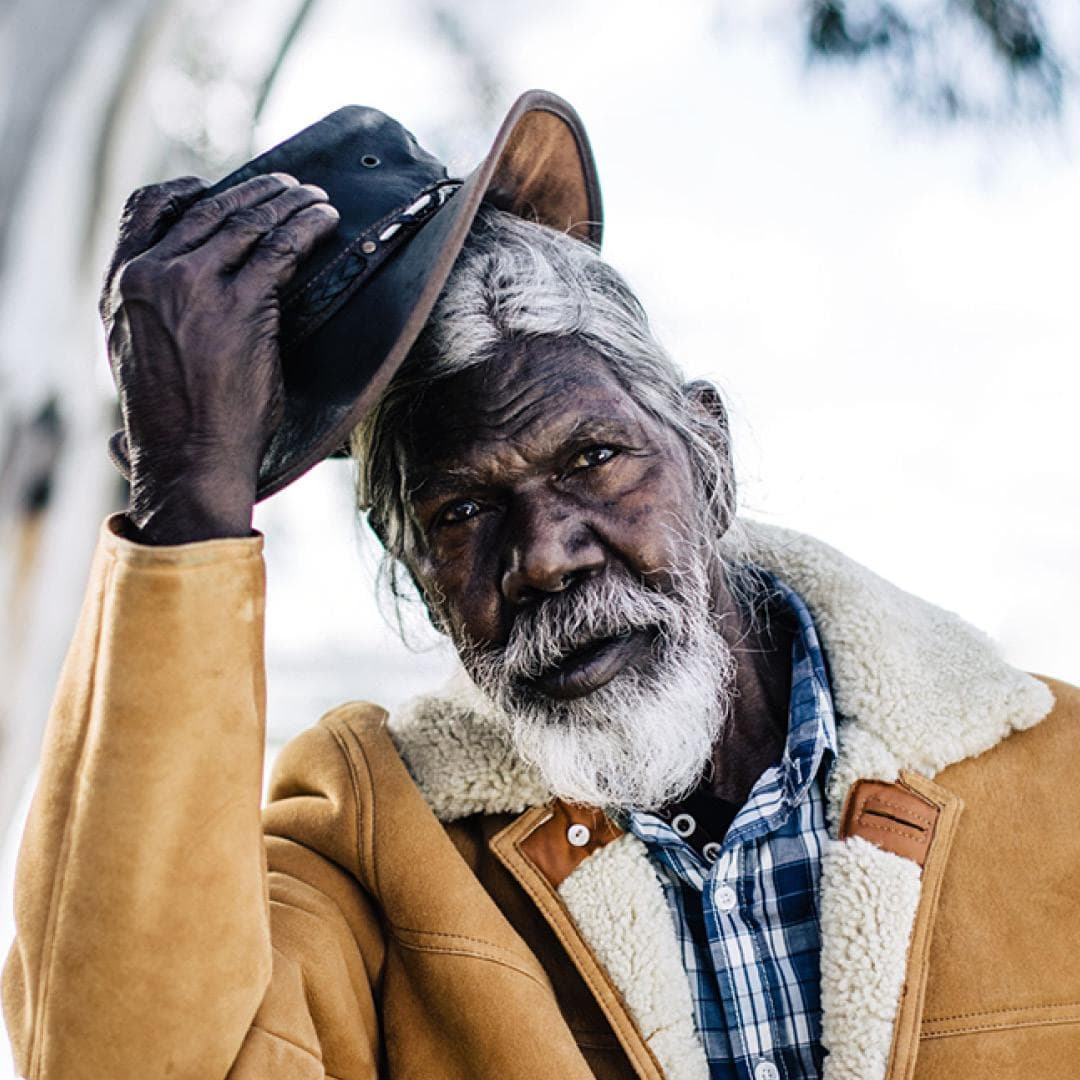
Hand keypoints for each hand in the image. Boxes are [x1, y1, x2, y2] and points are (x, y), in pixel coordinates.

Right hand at [100, 172, 338, 543]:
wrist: (188, 456)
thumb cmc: (172, 416)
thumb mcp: (136, 349)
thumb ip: (152, 307)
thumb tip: (184, 281)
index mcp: (120, 283)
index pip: (147, 206)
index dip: (190, 189)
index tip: (220, 187)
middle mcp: (151, 275)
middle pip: (209, 208)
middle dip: (257, 192)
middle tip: (288, 186)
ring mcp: (194, 286)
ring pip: (248, 221)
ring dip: (289, 203)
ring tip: (314, 200)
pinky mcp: (240, 305)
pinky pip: (281, 248)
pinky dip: (308, 227)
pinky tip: (325, 222)